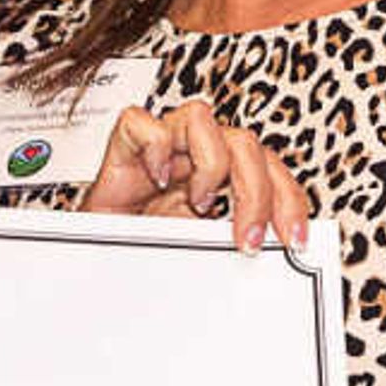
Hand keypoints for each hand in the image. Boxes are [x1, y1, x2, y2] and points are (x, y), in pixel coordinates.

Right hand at [84, 100, 311, 249]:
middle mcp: (194, 157)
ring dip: (210, 165)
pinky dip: (155, 147)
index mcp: (220, 177)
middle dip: (256, 193)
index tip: (292, 239)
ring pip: (202, 119)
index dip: (288, 200)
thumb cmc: (141, 255)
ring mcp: (161, 148)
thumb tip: (275, 250)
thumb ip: (232, 238)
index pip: (269, 168)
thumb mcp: (199, 250)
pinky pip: (141, 122)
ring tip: (198, 203)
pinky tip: (156, 179)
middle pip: (245, 143)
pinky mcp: (122, 147)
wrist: (93, 266)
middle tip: (247, 237)